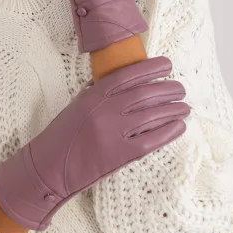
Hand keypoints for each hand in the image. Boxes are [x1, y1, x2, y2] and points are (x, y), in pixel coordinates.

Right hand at [0, 56, 190, 230]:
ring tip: (184, 107)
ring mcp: (113, 133)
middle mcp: (105, 110)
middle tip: (181, 89)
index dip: (152, 68)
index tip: (167, 65)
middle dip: (169, 89)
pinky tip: (179, 127)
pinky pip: (152, 140)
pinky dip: (169, 132)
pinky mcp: (119, 155)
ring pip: (153, 115)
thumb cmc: (64, 135)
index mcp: (94, 95)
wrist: (48, 167)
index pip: (129, 75)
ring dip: (173, 109)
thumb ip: (101, 94)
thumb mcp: (79, 105)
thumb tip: (129, 81)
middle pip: (146, 94)